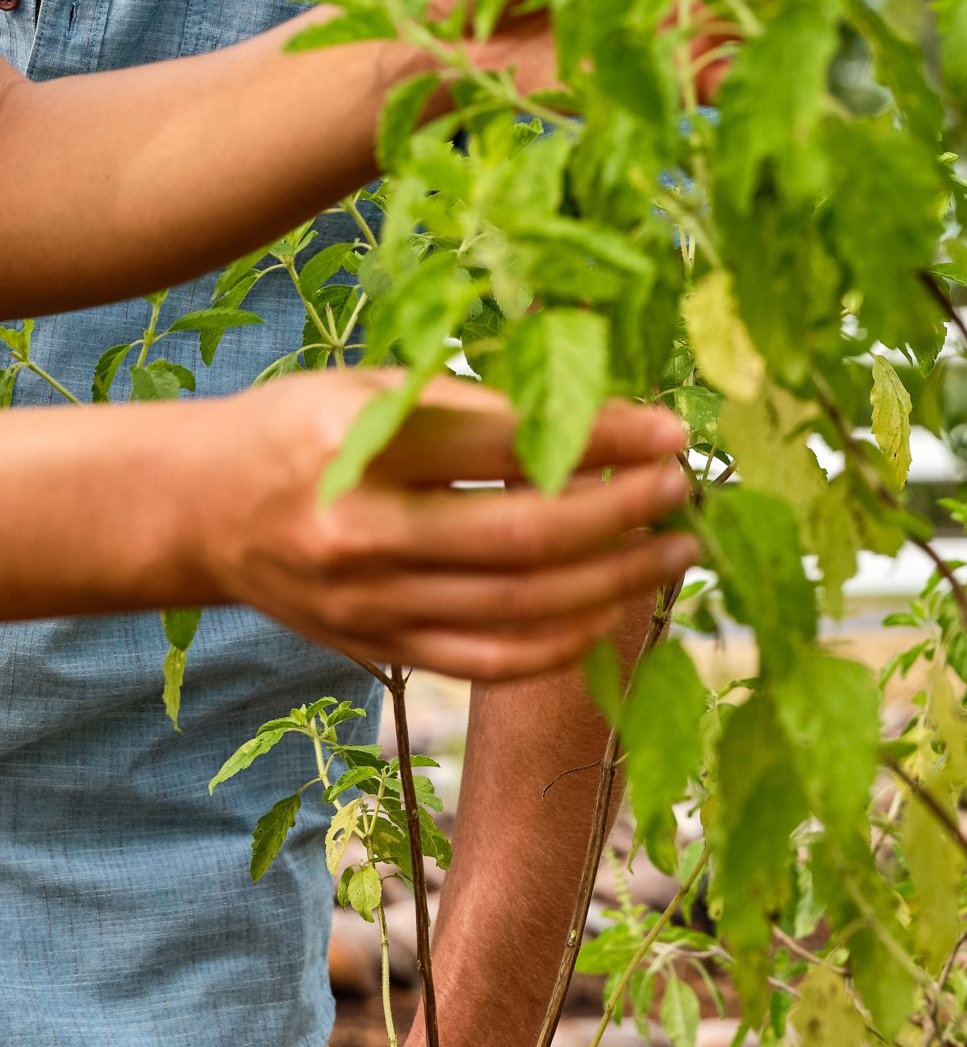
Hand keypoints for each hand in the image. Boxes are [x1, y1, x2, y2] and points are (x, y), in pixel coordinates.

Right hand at [191, 370, 693, 679]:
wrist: (203, 508)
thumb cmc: (299, 425)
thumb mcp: (374, 385)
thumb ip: (471, 406)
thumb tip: (595, 414)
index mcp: (363, 445)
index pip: (510, 444)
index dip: (603, 436)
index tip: (670, 427)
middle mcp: (365, 533)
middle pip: (524, 537)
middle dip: (622, 514)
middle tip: (682, 489)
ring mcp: (371, 605)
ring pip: (518, 610)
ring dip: (612, 583)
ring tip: (671, 550)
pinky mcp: (378, 650)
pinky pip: (487, 661)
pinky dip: (561, 642)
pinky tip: (611, 610)